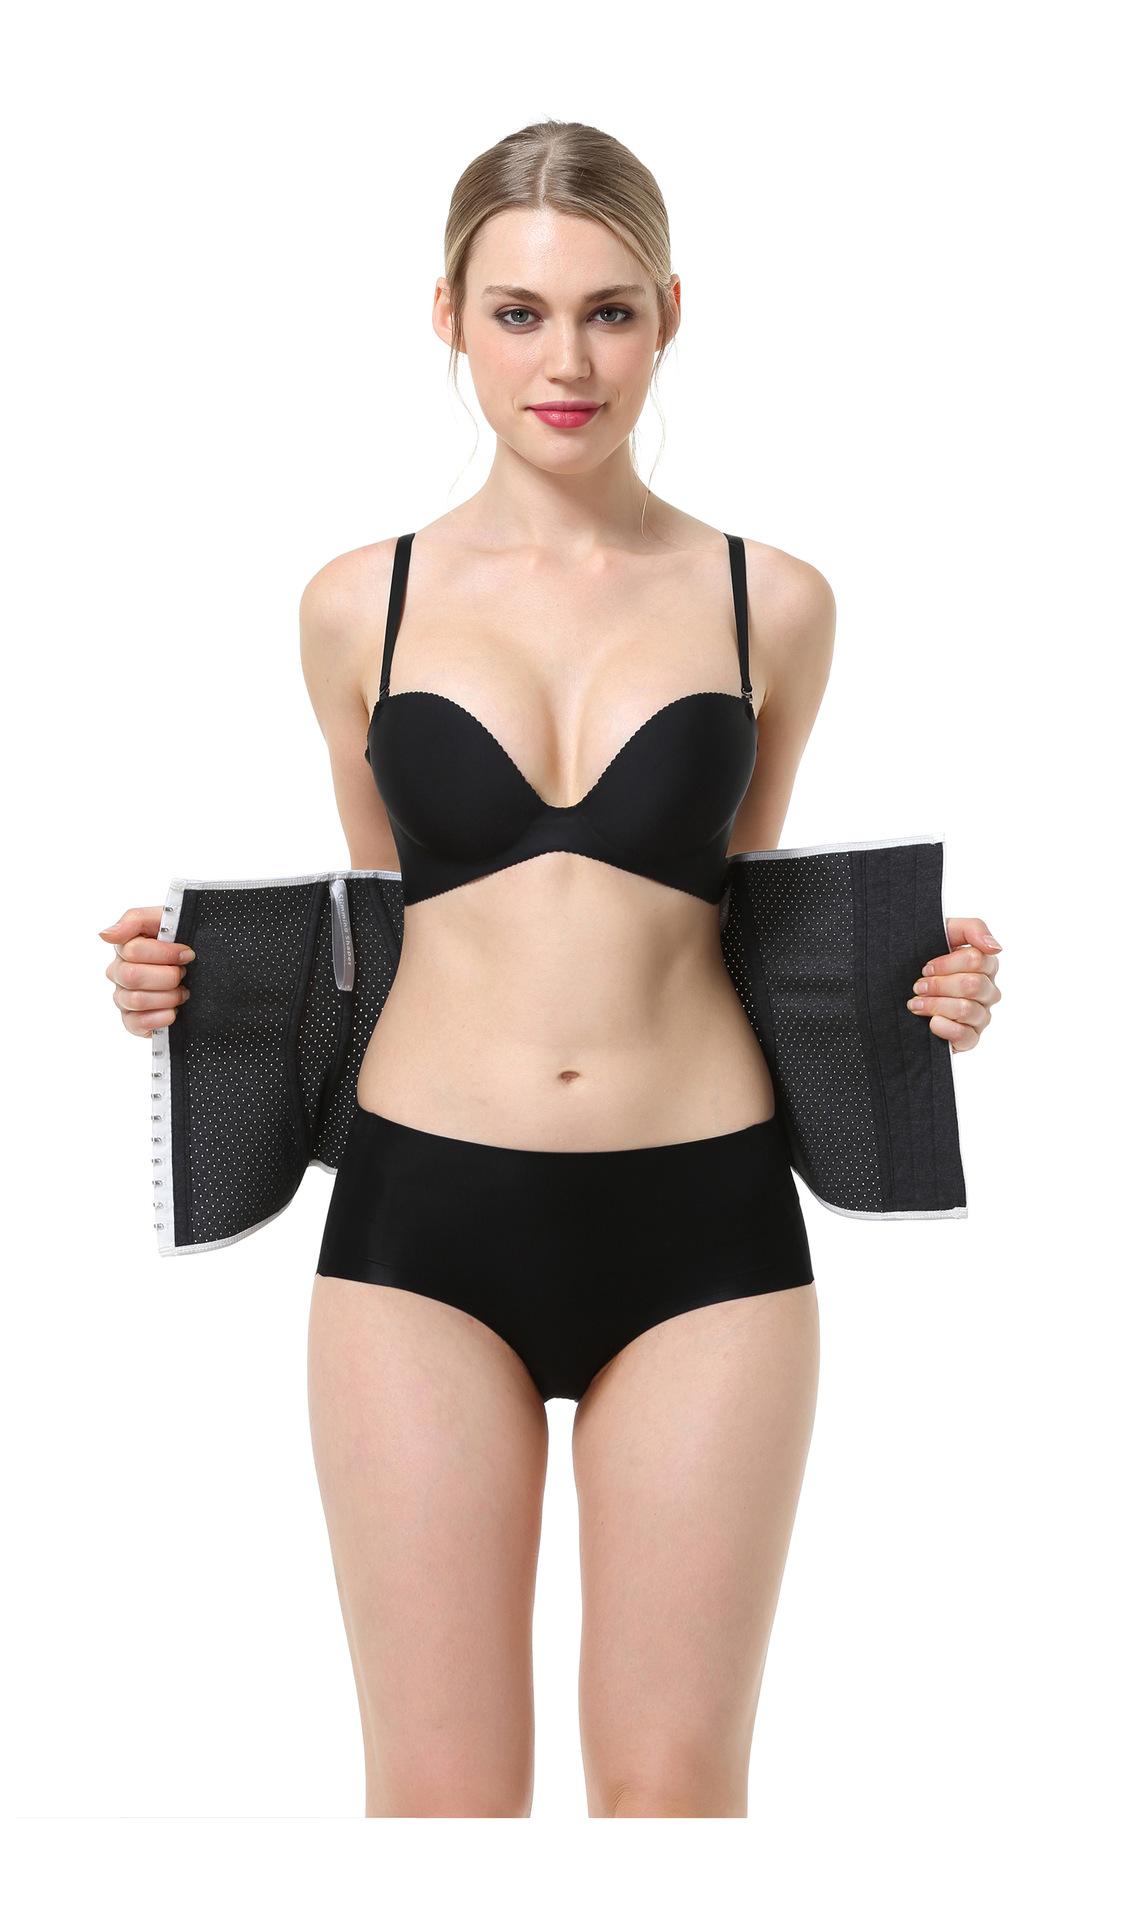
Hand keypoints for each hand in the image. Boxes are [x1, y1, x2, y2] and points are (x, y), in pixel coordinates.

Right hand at [98, 905, 195, 1038]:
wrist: (204, 967)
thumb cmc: (182, 943)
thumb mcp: (165, 920)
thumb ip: (134, 920)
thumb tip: (105, 935)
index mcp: (124, 948)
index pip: (133, 951)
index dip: (165, 953)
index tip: (187, 954)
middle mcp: (119, 973)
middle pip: (132, 977)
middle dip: (168, 976)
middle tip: (184, 974)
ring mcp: (123, 998)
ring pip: (136, 1000)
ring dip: (168, 997)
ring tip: (183, 992)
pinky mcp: (132, 1021)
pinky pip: (136, 1024)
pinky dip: (161, 1018)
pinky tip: (175, 1011)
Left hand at [907, 917, 1000, 1052]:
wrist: (894, 990)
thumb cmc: (923, 959)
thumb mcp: (943, 934)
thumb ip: (973, 929)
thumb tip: (995, 946)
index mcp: (986, 965)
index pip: (976, 960)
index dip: (946, 964)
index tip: (925, 968)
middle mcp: (988, 991)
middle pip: (972, 985)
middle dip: (938, 985)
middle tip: (918, 987)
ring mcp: (981, 1016)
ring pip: (966, 1009)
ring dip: (936, 1005)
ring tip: (915, 1004)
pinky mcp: (970, 1039)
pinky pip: (966, 1036)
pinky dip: (945, 1028)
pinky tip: (930, 1023)